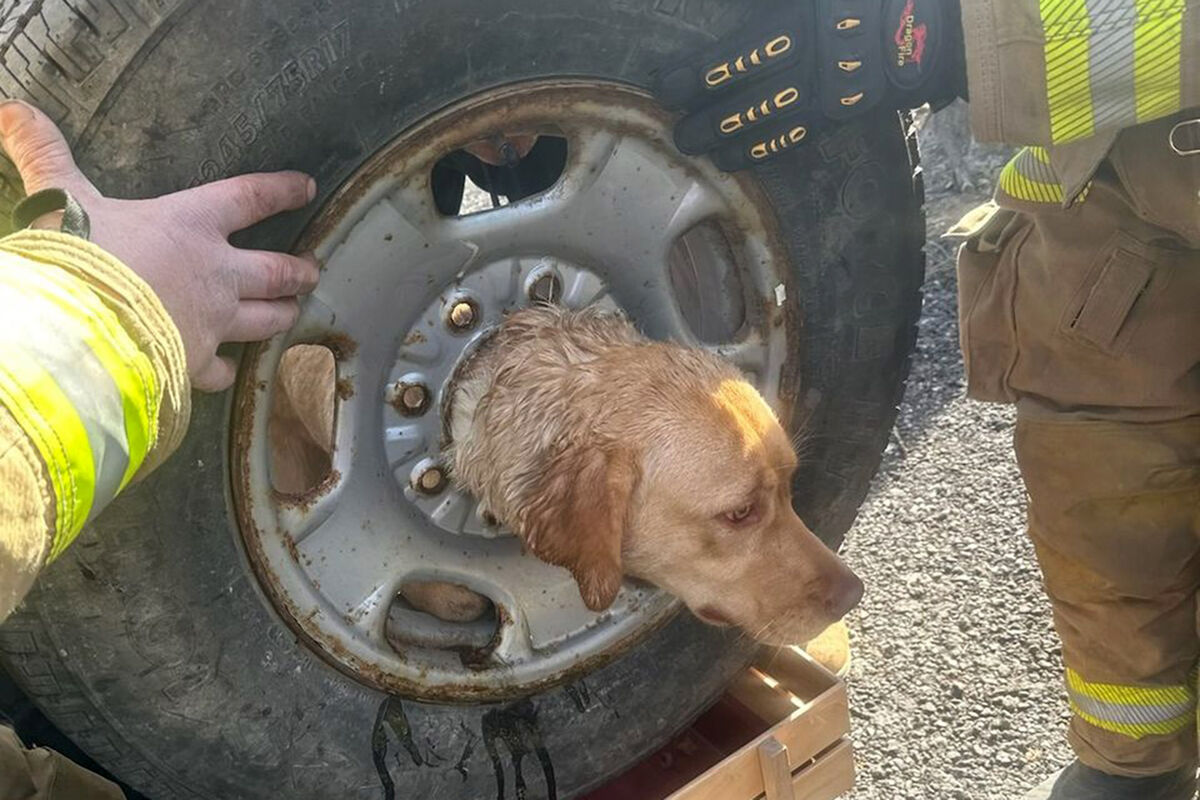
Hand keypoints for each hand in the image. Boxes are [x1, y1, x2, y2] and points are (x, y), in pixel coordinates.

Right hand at [0, 100, 319, 390]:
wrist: (77, 332)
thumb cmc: (76, 258)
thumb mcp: (59, 198)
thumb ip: (45, 155)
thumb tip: (13, 108)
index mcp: (190, 224)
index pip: (250, 198)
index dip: (281, 190)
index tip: (307, 187)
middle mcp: (215, 273)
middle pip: (275, 270)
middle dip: (298, 270)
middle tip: (313, 270)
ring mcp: (212, 322)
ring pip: (265, 320)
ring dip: (282, 315)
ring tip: (293, 312)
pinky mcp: (196, 363)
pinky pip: (221, 369)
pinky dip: (227, 371)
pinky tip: (228, 373)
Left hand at [654, 0, 964, 170]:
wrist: (928, 24)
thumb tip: (739, 14)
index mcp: (797, 26)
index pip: (738, 57)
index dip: (701, 74)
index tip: (669, 84)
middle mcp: (808, 66)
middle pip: (749, 99)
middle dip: (710, 118)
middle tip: (678, 132)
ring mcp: (825, 93)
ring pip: (770, 124)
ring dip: (732, 140)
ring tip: (702, 152)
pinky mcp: (839, 112)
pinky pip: (797, 136)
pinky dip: (766, 148)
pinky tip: (740, 158)